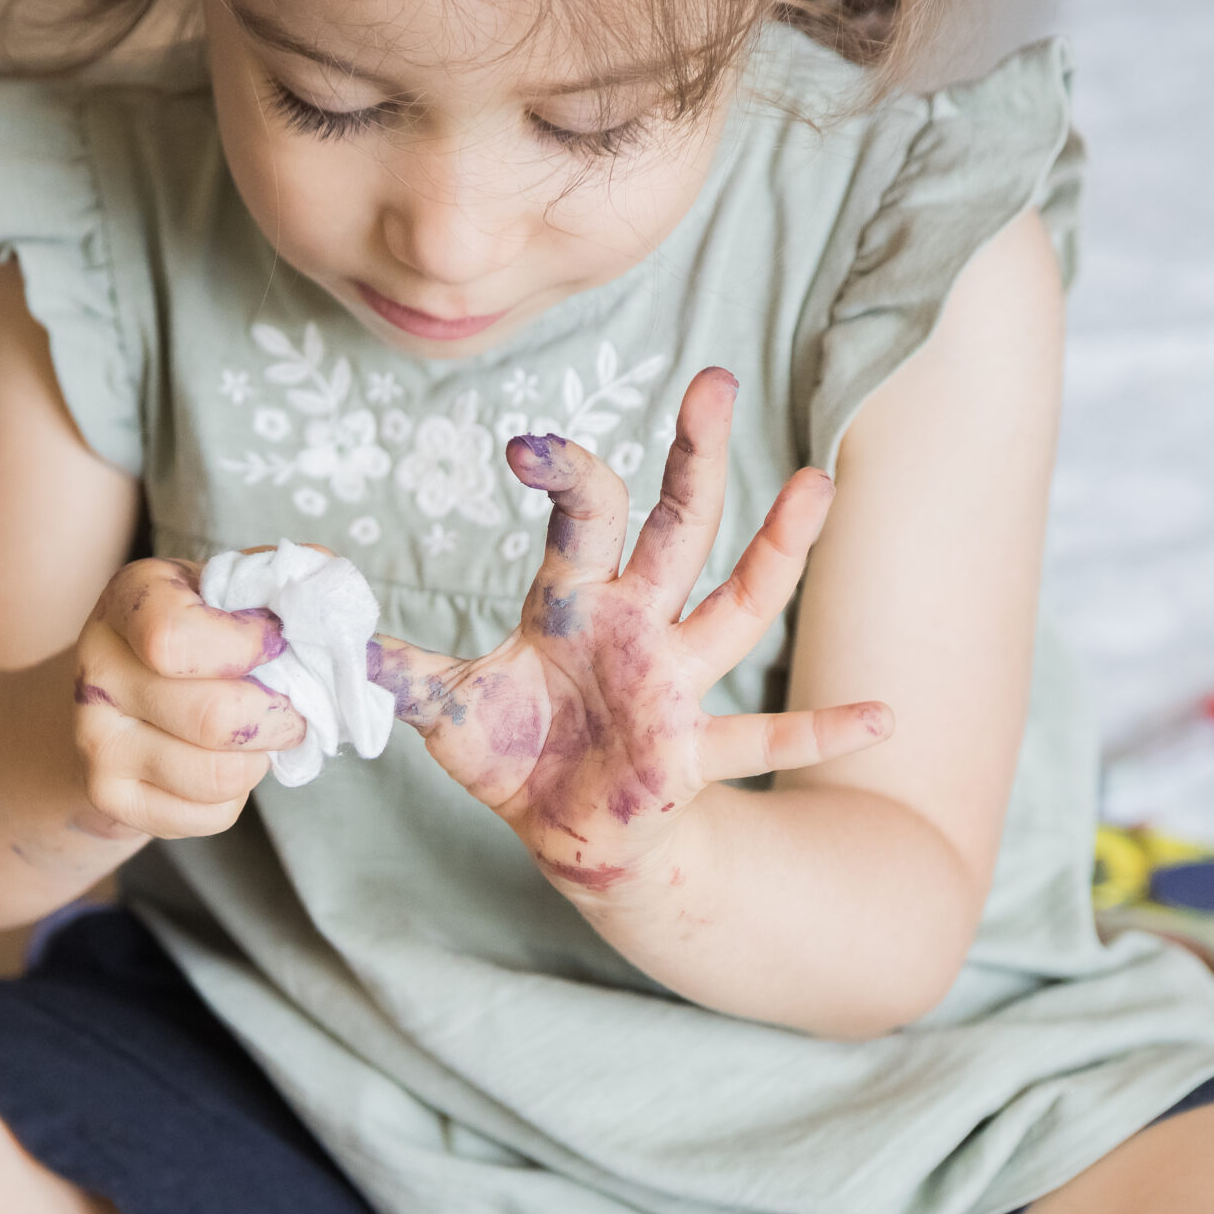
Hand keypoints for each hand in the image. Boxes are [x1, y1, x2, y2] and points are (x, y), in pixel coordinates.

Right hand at [69, 557, 307, 838]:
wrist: (126, 691)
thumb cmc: (205, 632)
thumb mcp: (238, 590)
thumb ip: (291, 586)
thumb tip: (334, 609)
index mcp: (131, 600)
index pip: (178, 640)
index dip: (248, 649)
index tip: (273, 645)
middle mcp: (98, 669)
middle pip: (214, 719)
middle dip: (280, 717)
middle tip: (292, 707)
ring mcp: (96, 739)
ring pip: (219, 775)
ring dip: (261, 759)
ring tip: (255, 735)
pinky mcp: (110, 797)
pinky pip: (208, 816)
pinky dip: (237, 796)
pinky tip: (221, 761)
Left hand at [368, 368, 891, 893]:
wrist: (565, 831)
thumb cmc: (516, 754)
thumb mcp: (445, 710)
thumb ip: (397, 671)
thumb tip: (328, 636)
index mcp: (577, 600)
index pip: (584, 514)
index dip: (563, 474)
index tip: (526, 448)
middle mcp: (638, 626)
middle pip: (678, 528)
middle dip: (695, 458)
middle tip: (713, 382)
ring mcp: (675, 684)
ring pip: (734, 607)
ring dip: (776, 551)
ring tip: (816, 483)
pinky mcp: (692, 750)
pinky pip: (764, 740)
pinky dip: (822, 730)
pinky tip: (885, 716)